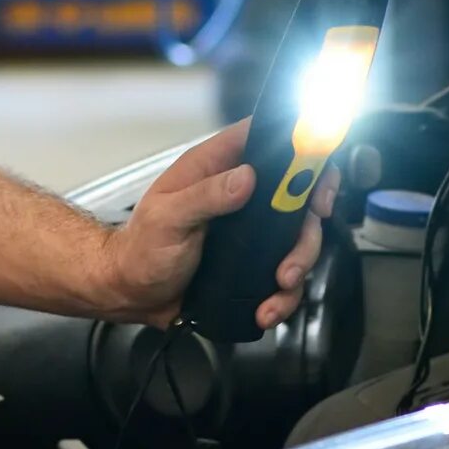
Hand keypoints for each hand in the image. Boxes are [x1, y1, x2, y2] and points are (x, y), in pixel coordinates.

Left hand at [99, 119, 337, 330]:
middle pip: (296, 196)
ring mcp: (251, 232)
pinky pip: (285, 275)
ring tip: (281, 285)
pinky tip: (267, 309)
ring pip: (297, 238)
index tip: (316, 179)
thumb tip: (246, 177)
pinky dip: (283, 296)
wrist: (133, 294)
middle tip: (298, 250)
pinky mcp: (254, 264)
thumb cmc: (141, 248)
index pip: (267, 139)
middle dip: (307, 225)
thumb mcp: (168, 217)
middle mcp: (240, 196)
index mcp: (217, 168)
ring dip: (299, 264)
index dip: (301, 149)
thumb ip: (204, 196)